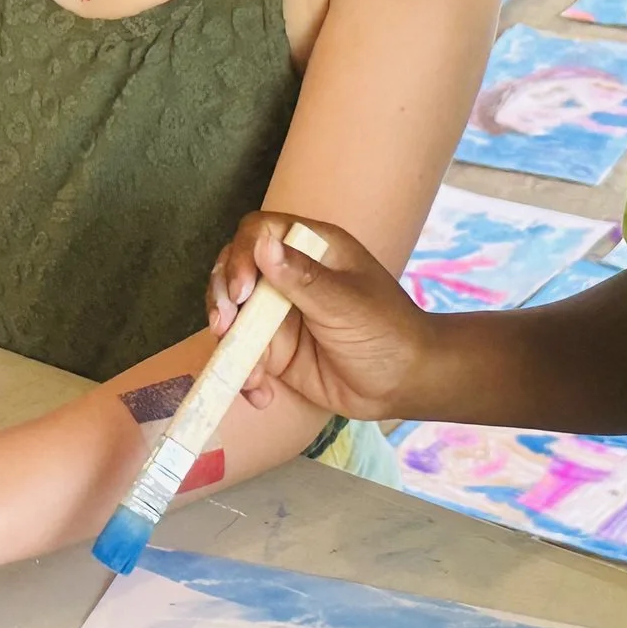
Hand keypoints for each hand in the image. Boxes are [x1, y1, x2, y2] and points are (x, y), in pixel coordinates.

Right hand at [207, 213, 433, 420]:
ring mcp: (279, 314)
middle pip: (234, 272)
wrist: (404, 384)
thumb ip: (302, 277)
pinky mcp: (276, 350)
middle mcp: (290, 276)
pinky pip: (244, 357)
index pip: (259, 232)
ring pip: (233, 318)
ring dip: (231, 346)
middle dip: (222, 300)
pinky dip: (245, 376)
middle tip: (225, 327)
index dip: (241, 256)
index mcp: (312, 248)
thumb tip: (262, 244)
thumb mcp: (346, 303)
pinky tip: (260, 394)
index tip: (241, 292)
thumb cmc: (388, 332)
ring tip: (250, 375)